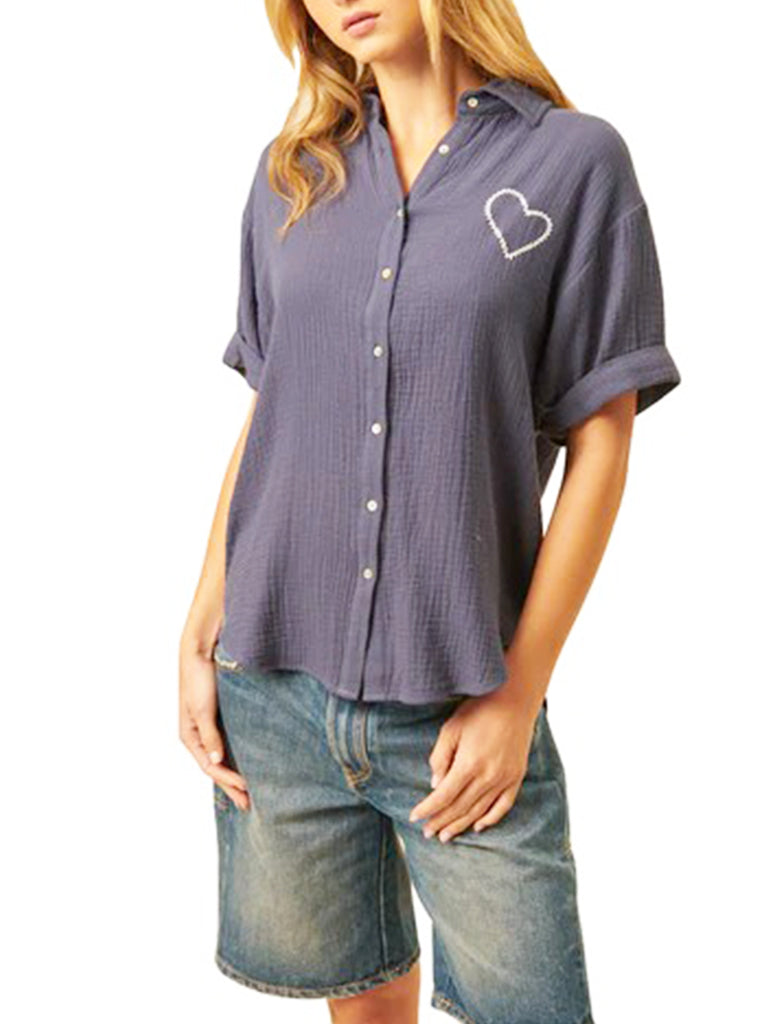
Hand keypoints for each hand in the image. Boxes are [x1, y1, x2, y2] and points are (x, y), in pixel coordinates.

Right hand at [178, 643, 249, 810]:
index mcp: (190, 736)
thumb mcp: (203, 708)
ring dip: (236, 774)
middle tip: (250, 805)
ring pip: (224, 759)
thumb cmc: (198, 678)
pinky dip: (238, 757)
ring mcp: (210, 728)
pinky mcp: (221, 718)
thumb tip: (217, 762)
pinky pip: (229, 744)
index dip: (228, 781)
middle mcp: (199, 736)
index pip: (210, 768)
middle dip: (232, 787)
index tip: (247, 791)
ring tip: (251, 792)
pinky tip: (249, 765)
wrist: (201, 650)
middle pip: (216, 768)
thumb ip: (210, 735)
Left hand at [408, 689, 539, 840]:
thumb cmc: (479, 710)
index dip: (428, 809)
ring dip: (461, 825)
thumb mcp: (451, 728)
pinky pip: (503, 806)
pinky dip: (491, 819)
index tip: (414, 817)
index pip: (443, 796)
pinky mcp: (517, 777)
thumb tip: (435, 784)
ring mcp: (505, 779)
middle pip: (460, 807)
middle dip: (441, 822)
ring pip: (479, 811)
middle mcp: (488, 776)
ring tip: (446, 836)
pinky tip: (479, 826)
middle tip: (427, 833)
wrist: (514, 700)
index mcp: (469, 764)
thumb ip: (441, 757)